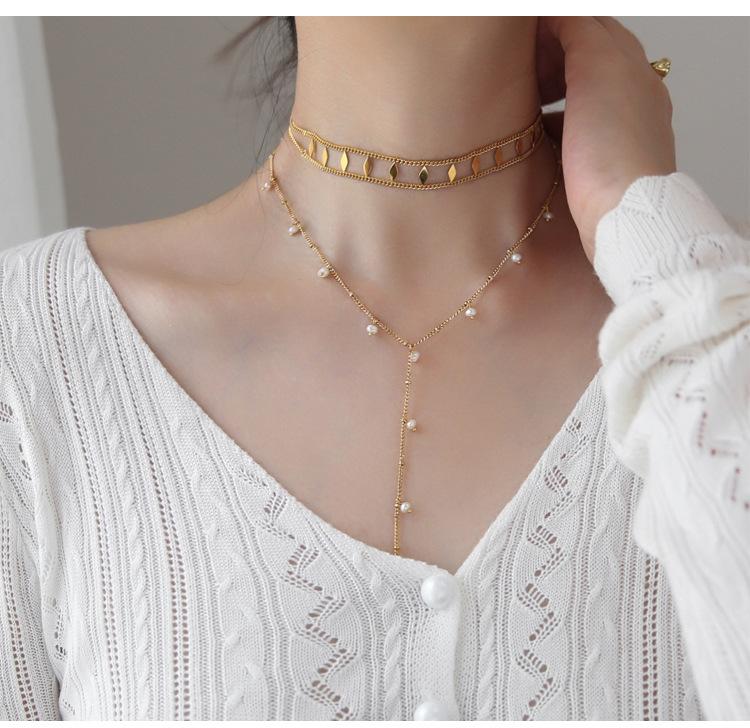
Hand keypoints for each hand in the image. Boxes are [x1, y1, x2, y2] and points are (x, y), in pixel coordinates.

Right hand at [536, 17, 676, 262]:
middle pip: (581, 59)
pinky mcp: (598, 164)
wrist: (622, 216)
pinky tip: (528, 138)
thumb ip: (578, 29)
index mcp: (632, 65)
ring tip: (516, 101)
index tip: (515, 37)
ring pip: (573, 96)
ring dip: (544, 92)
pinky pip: (569, 132)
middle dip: (545, 57)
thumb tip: (553, 15)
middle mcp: (629, 94)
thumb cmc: (612, 147)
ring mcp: (615, 131)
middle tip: (512, 68)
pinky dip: (548, 126)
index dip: (550, 25)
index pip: (589, 24)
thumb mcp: (597, 66)